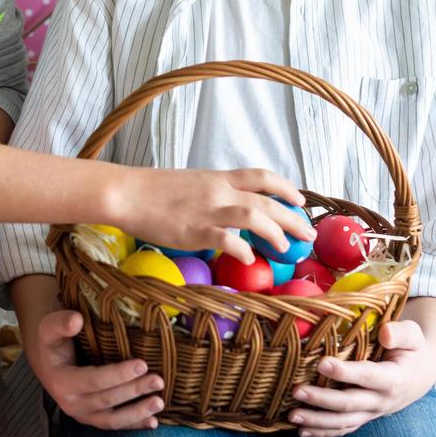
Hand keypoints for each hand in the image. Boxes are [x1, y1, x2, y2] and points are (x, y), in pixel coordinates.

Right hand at [25, 309, 164, 429]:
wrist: (49, 363)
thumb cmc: (53, 342)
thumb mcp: (50, 328)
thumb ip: (61, 322)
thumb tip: (77, 320)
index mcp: (61, 382)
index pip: (93, 380)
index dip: (118, 375)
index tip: (142, 364)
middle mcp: (70, 404)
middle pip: (107, 400)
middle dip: (134, 391)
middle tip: (158, 380)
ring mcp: (82, 415)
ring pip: (112, 420)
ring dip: (137, 413)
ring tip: (159, 402)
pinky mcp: (93, 419)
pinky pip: (115, 425)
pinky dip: (134, 425)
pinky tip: (153, 422)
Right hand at [110, 167, 314, 263]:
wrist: (127, 192)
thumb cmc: (153, 190)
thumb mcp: (191, 185)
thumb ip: (212, 196)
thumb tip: (226, 214)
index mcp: (218, 178)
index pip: (262, 176)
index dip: (286, 187)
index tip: (301, 200)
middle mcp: (218, 191)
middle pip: (266, 200)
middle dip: (292, 217)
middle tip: (308, 234)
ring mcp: (207, 210)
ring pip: (253, 216)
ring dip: (275, 231)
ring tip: (285, 247)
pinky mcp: (194, 230)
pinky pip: (226, 239)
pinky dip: (241, 249)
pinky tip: (248, 259)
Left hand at [286, 320, 435, 436]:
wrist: (420, 374)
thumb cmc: (412, 349)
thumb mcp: (413, 335)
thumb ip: (401, 332)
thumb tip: (384, 333)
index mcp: (394, 378)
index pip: (368, 376)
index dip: (345, 372)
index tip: (322, 363)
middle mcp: (383, 400)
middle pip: (350, 404)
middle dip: (322, 399)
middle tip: (297, 390)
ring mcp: (373, 413)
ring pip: (344, 422)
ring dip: (317, 421)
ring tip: (292, 415)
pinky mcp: (365, 417)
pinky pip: (344, 429)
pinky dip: (323, 432)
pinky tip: (302, 431)